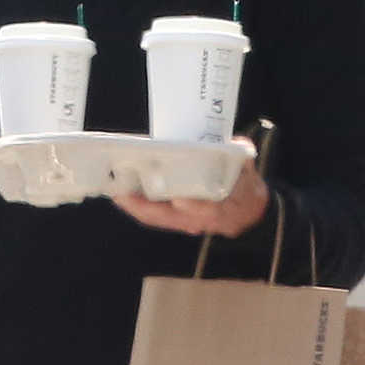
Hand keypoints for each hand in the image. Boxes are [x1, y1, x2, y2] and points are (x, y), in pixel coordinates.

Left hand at [113, 146, 269, 237]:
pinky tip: (122, 193)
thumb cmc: (245, 187)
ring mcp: (186, 222)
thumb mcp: (248, 169)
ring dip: (134, 205)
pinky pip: (153, 217)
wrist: (248, 213)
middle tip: (124, 189)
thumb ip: (243, 154)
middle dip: (145, 205)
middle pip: (169, 216)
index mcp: (223, 209)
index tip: (178, 198)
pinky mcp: (175, 220)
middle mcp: (200, 220)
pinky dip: (137, 206)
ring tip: (115, 189)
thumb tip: (236, 142)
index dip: (193, 206)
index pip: (207, 210)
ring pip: (156, 218)